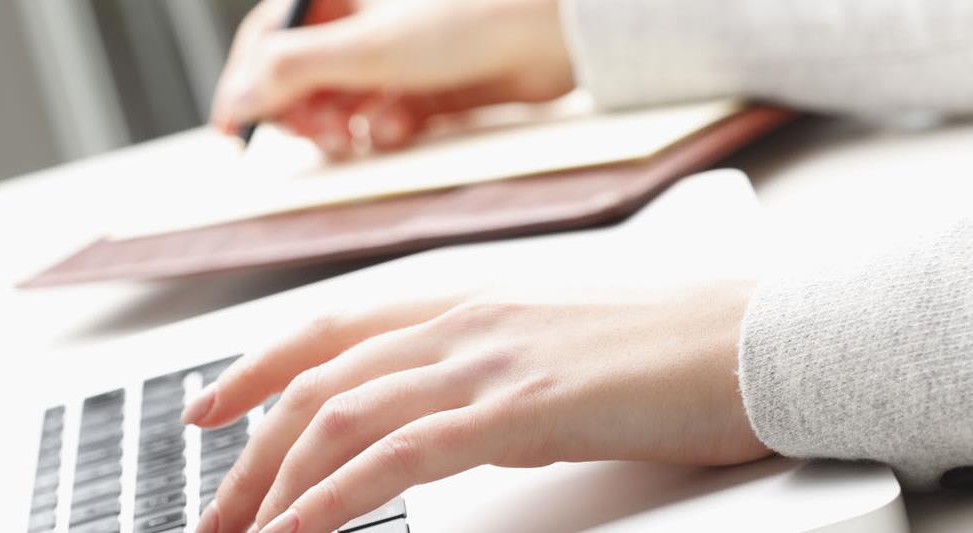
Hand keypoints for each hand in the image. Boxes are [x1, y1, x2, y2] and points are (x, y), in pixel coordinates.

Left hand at [182, 283, 770, 532]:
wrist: (766, 336)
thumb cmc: (680, 350)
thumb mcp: (559, 355)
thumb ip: (493, 380)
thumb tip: (449, 425)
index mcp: (470, 303)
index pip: (332, 329)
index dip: (256, 366)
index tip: (206, 408)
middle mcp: (464, 319)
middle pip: (317, 380)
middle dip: (250, 451)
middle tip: (213, 510)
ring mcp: (489, 358)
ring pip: (342, 414)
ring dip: (276, 481)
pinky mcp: (524, 406)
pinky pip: (401, 455)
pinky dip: (336, 496)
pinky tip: (301, 530)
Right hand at [212, 0, 575, 158]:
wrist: (554, 35)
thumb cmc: (469, 16)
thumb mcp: (366, 47)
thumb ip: (292, 72)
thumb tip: (239, 98)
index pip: (269, 36)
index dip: (246, 83)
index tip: (234, 129)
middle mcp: (363, 19)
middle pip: (300, 76)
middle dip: (301, 111)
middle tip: (315, 135)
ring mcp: (394, 54)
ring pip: (339, 103)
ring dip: (341, 126)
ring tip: (355, 137)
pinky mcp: (423, 87)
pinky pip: (379, 118)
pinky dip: (382, 129)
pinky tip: (400, 127)